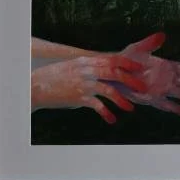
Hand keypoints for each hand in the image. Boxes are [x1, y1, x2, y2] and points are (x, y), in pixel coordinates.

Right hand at [31, 54, 146, 123]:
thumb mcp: (72, 67)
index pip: (112, 59)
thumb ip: (88, 68)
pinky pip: (98, 106)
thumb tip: (102, 71)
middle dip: (132, 80)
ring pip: (110, 90)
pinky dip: (107, 113)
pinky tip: (111, 119)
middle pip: (115, 73)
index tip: (139, 67)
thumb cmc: (54, 77)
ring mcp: (84, 84)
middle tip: (143, 88)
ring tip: (130, 108)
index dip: (127, 63)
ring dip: (122, 100)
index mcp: (86, 61)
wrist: (36, 86)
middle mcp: (87, 71)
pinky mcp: (80, 98)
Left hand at [120, 33, 179, 117]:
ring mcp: (162, 90)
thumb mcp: (137, 49)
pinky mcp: (154, 99)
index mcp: (165, 66)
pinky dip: (179, 110)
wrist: (113, 74)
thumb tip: (162, 34)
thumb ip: (150, 43)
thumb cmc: (125, 60)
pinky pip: (169, 106)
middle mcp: (166, 79)